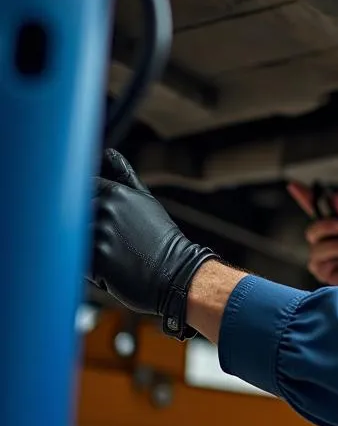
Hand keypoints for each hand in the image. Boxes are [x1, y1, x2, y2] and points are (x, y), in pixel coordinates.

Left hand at [91, 150, 217, 337]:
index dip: (86, 204)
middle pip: (73, 215)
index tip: (98, 217)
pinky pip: (76, 262)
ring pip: (73, 239)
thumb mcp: (146, 201)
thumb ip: (124, 175)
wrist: (176, 273)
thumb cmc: (161, 239)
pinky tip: (110, 269)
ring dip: (86, 249)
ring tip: (113, 256)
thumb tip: (109, 153)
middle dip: (85, 228)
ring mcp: (98, 234)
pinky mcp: (94, 259)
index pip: (82, 190)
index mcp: (116, 193)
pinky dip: (88, 268)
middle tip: (112, 243)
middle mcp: (105, 210)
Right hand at [287, 183, 337, 307]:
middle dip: (324, 223)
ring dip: (332, 242)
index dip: (305, 198)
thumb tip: (336, 198)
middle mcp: (332, 243)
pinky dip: (331, 254)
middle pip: (313, 227)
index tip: (294, 185)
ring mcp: (327, 259)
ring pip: (314, 243)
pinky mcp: (324, 273)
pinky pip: (316, 259)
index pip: (319, 211)